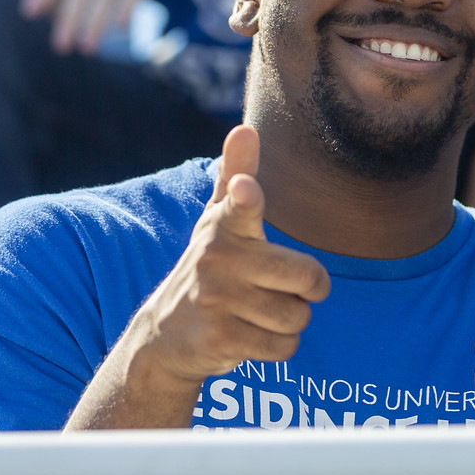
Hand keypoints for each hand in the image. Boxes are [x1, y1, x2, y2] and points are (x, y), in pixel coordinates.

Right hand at [125, 124, 332, 386]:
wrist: (165, 335)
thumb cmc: (209, 267)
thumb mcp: (217, 222)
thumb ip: (236, 176)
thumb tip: (244, 128)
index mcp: (223, 226)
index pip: (239, 204)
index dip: (244, 197)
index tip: (246, 189)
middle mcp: (217, 259)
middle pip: (309, 277)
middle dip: (308, 290)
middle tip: (278, 288)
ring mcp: (216, 300)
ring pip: (298, 316)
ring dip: (289, 321)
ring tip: (256, 313)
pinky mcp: (220, 338)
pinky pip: (284, 347)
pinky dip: (277, 347)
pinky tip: (250, 336)